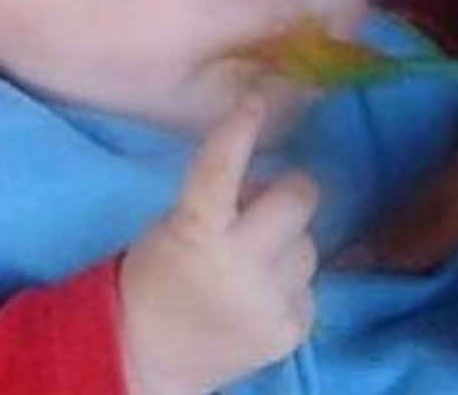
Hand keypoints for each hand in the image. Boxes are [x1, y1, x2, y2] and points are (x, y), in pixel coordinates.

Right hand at [120, 97, 318, 394]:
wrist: (148, 355)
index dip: (238, 131)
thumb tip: (270, 183)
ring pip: (308, 244)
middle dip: (288, 192)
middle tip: (268, 199)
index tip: (255, 102)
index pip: (220, 171)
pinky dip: (289, 283)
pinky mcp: (292, 331)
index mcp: (197, 233)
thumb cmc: (156, 277)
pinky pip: (309, 286)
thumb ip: (221, 203)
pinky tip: (260, 294)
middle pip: (297, 201)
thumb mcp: (174, 226)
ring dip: (287, 242)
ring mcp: (270, 302)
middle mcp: (240, 265)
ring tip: (255, 261)